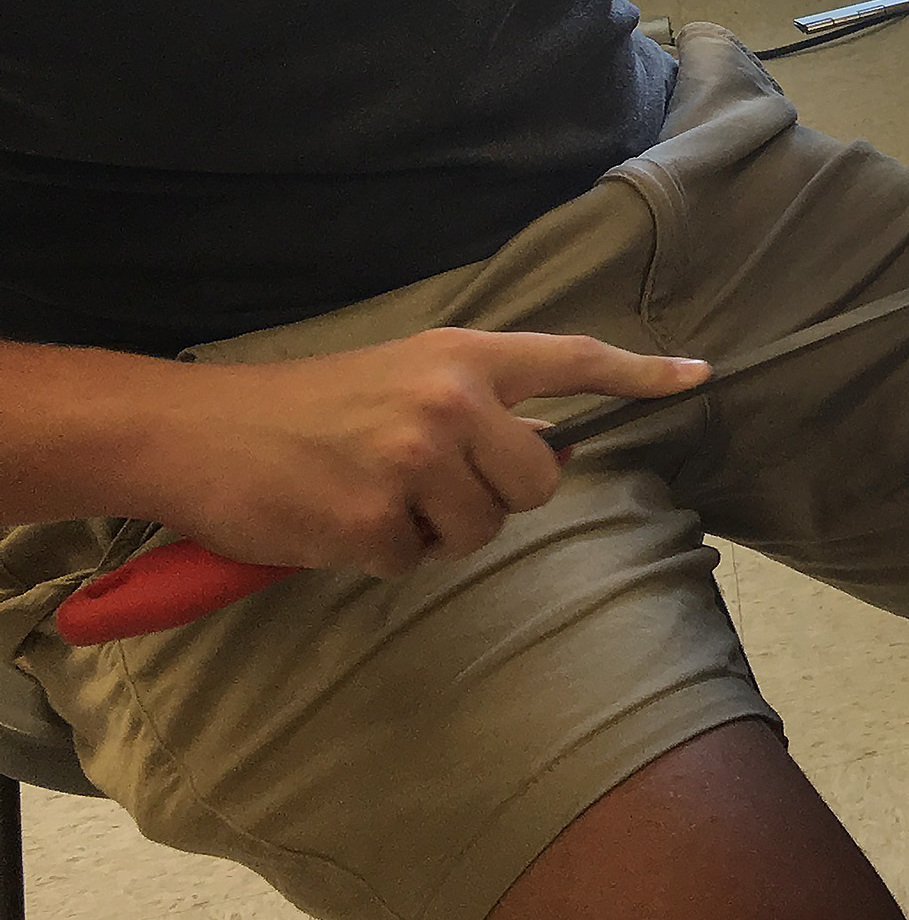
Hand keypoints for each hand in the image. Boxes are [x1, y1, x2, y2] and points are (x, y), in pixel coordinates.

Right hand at [150, 330, 706, 579]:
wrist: (198, 432)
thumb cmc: (305, 410)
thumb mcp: (401, 380)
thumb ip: (475, 407)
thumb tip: (546, 454)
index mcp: (460, 358)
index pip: (571, 359)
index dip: (641, 374)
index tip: (700, 377)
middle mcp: (447, 401)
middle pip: (536, 480)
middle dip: (494, 498)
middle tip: (424, 483)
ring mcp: (411, 459)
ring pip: (480, 529)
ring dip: (433, 531)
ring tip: (372, 495)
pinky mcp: (373, 519)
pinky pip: (413, 561)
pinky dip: (379, 554)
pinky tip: (338, 520)